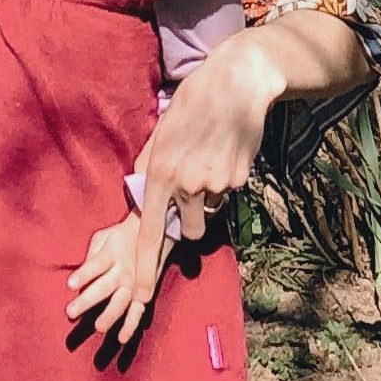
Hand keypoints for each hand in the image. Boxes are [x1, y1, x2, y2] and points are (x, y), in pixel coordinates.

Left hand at [67, 213, 167, 344]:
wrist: (153, 234)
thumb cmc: (119, 238)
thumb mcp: (104, 237)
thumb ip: (92, 254)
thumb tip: (81, 275)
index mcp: (112, 253)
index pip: (95, 264)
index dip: (84, 274)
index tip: (70, 285)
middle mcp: (124, 270)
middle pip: (105, 286)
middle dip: (88, 300)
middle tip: (70, 313)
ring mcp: (135, 284)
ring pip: (121, 302)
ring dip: (110, 315)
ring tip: (99, 328)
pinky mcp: (144, 294)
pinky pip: (137, 311)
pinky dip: (131, 325)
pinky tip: (121, 339)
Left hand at [132, 33, 281, 294]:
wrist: (236, 84)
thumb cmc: (191, 106)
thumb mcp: (159, 136)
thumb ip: (148, 169)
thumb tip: (140, 196)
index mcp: (160, 175)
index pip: (150, 233)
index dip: (144, 269)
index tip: (139, 297)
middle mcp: (188, 185)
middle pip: (190, 232)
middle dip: (191, 222)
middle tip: (192, 194)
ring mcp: (217, 184)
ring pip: (211, 212)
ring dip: (208, 200)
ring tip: (208, 162)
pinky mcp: (241, 179)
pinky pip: (229, 193)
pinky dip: (227, 180)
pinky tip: (225, 152)